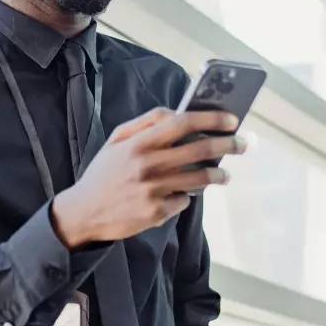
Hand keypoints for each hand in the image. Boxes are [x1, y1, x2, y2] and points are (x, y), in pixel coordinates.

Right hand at [50, 107, 245, 247]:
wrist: (83, 212)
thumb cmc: (104, 173)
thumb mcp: (117, 140)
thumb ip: (146, 123)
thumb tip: (177, 113)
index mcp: (138, 143)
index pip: (182, 123)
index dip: (211, 119)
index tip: (231, 119)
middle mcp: (148, 165)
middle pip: (200, 150)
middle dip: (228, 145)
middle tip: (242, 144)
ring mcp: (153, 191)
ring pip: (201, 179)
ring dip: (219, 174)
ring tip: (224, 174)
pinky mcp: (156, 212)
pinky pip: (184, 200)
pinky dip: (187, 195)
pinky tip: (181, 194)